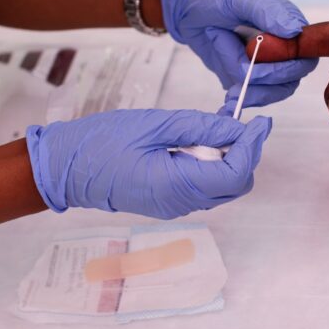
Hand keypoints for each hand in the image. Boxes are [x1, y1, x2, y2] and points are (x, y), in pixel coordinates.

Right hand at [26, 109, 271, 217]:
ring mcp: (174, 206)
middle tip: (234, 122)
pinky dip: (210, 162)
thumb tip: (240, 130)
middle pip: (234, 184)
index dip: (253, 147)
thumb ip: (202, 129)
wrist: (66, 167)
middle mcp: (181, 204)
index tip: (261, 121)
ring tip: (213, 126)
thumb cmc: (104, 141)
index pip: (235, 174)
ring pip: (221, 186)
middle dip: (243, 153)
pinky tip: (196, 141)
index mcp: (177, 186)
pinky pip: (202, 184)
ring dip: (226, 157)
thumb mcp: (157, 125)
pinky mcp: (168, 201)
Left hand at [160, 0, 317, 113]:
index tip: (261, 56)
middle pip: (289, 79)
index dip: (287, 64)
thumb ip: (268, 10)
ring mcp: (263, 65)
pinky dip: (239, 97)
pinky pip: (250, 96)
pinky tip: (227, 94)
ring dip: (247, 85)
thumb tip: (294, 30)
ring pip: (269, 91)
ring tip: (223, 55)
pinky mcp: (245, 77)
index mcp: (288, 25)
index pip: (304, 56)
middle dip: (264, 77)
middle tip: (240, 66)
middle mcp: (280, 48)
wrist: (184, 1)